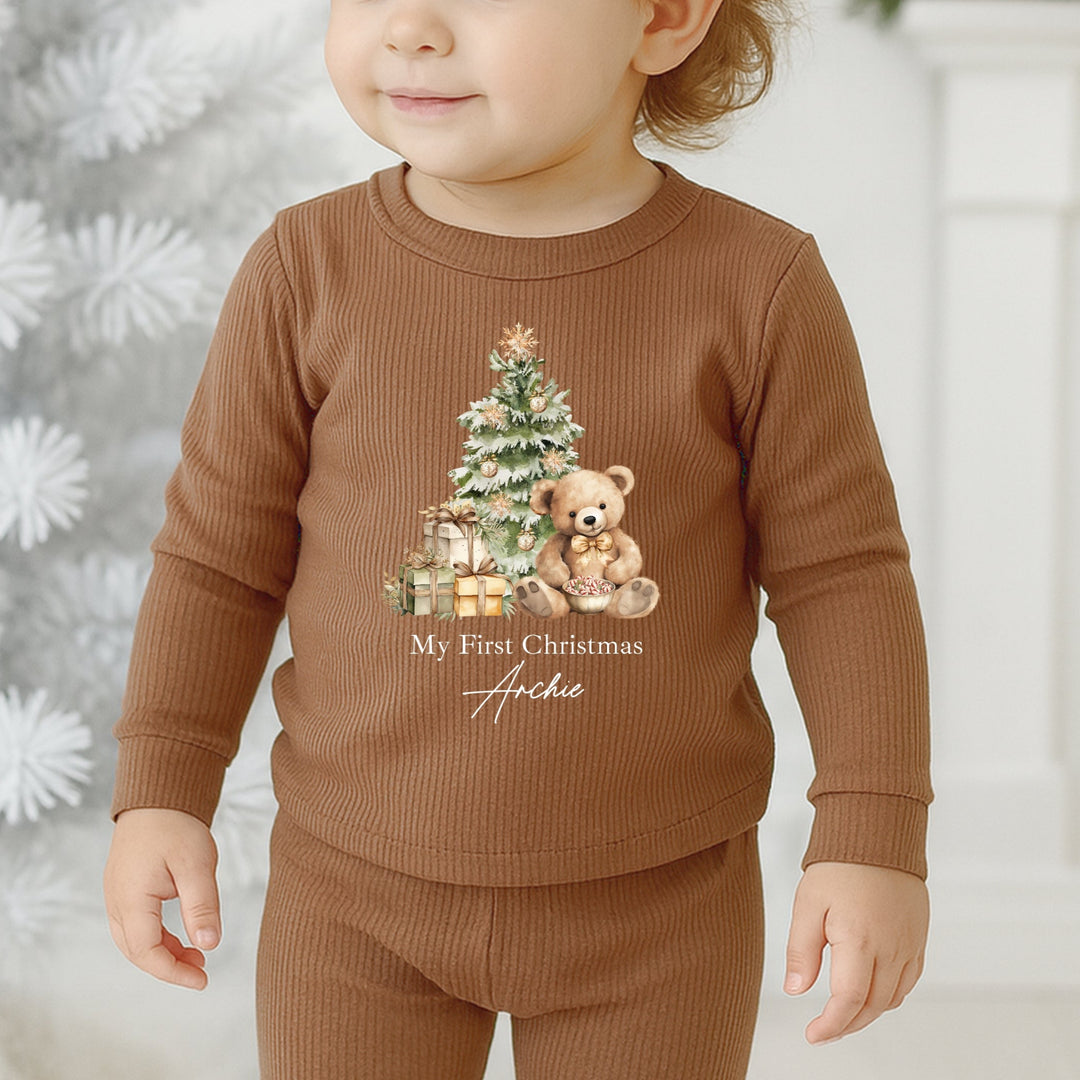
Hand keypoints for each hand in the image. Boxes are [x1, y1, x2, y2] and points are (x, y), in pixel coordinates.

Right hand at [103, 807, 221, 989]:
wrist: (157, 797)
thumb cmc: (176, 826)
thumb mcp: (197, 865)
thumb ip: (202, 906)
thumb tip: (209, 945)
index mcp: (131, 898)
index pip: (146, 951)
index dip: (173, 972)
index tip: (203, 979)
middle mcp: (116, 901)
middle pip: (136, 951)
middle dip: (169, 966)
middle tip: (202, 970)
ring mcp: (117, 895)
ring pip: (135, 940)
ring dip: (163, 953)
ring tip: (197, 955)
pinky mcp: (124, 889)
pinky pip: (136, 925)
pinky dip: (157, 937)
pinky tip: (182, 937)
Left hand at [782, 861, 928, 1044]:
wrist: (878, 833)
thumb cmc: (840, 864)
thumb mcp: (808, 903)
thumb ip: (801, 950)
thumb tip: (796, 990)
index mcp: (860, 941)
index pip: (848, 1001)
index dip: (830, 1026)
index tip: (813, 1035)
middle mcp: (891, 948)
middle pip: (872, 1006)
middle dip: (847, 1025)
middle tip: (824, 1030)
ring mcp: (909, 944)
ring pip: (893, 998)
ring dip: (869, 1013)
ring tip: (843, 1014)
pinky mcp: (918, 937)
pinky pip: (909, 980)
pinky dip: (890, 995)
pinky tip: (872, 992)